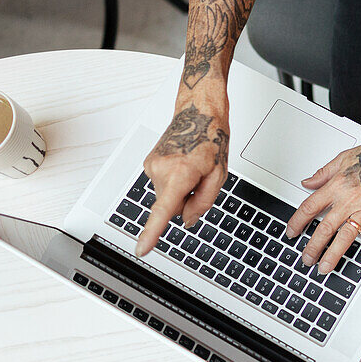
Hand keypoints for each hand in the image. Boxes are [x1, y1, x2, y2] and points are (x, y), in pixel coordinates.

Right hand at [136, 101, 228, 256]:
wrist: (198, 112)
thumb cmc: (211, 138)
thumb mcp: (218, 175)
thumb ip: (204, 202)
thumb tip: (188, 220)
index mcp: (180, 174)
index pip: (162, 211)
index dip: (152, 233)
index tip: (142, 249)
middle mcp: (160, 170)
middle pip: (169, 206)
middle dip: (184, 201)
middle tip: (199, 180)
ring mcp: (152, 166)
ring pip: (165, 195)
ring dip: (179, 189)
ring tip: (192, 167)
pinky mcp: (148, 163)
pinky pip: (162, 183)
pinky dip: (172, 180)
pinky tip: (183, 164)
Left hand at [284, 133, 360, 279]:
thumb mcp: (344, 157)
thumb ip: (324, 173)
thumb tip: (308, 182)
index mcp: (338, 185)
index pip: (310, 207)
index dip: (298, 221)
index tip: (292, 232)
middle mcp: (350, 200)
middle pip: (325, 228)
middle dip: (312, 247)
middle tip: (307, 258)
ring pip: (345, 238)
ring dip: (333, 256)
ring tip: (325, 268)